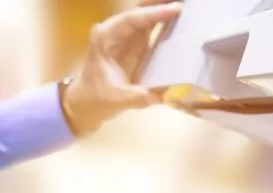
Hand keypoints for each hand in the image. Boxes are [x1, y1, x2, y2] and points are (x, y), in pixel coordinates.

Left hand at [62, 0, 182, 135]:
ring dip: (163, 6)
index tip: (175, 9)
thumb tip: (160, 95)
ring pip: (146, 12)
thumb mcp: (116, 100)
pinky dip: (165, 17)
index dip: (154, 14)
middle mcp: (115, 30)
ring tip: (185, 3)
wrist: (87, 102)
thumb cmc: (97, 98)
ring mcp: (125, 34)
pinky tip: (180, 14)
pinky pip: (151, 24)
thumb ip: (137, 96)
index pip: (132, 20)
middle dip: (160, 2)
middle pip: (139, 9)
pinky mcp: (135, 41)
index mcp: (106, 38)